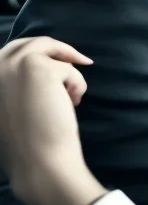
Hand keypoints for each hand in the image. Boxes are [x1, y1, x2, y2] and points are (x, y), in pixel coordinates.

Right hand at [0, 37, 105, 204]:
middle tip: (81, 62)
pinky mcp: (36, 68)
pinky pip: (69, 68)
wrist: (39, 162)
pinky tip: (73, 104)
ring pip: (50, 49)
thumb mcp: (12, 109)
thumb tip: (45, 67)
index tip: (60, 61)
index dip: (37, 54)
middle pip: (29, 43)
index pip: (10, 52)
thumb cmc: (30, 143)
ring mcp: (12, 65)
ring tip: (73, 96)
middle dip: (56, 49)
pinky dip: (77, 85)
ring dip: (68, 70)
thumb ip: (16, 87)